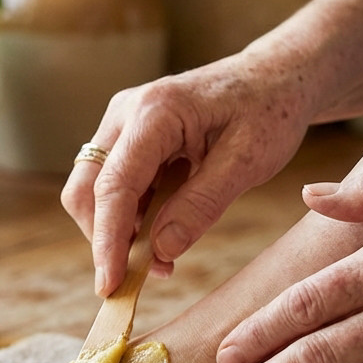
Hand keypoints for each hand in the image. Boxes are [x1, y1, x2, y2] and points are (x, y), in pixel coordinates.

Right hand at [61, 51, 313, 295]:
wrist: (275, 77)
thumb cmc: (269, 110)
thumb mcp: (248, 161)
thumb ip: (202, 205)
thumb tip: (160, 251)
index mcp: (155, 111)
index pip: (114, 185)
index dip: (107, 240)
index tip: (109, 285)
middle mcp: (126, 113)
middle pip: (86, 188)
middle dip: (105, 238)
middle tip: (143, 276)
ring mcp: (123, 123)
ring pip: (95, 190)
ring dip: (119, 230)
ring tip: (163, 258)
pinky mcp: (129, 137)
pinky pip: (115, 184)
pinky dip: (131, 216)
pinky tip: (163, 232)